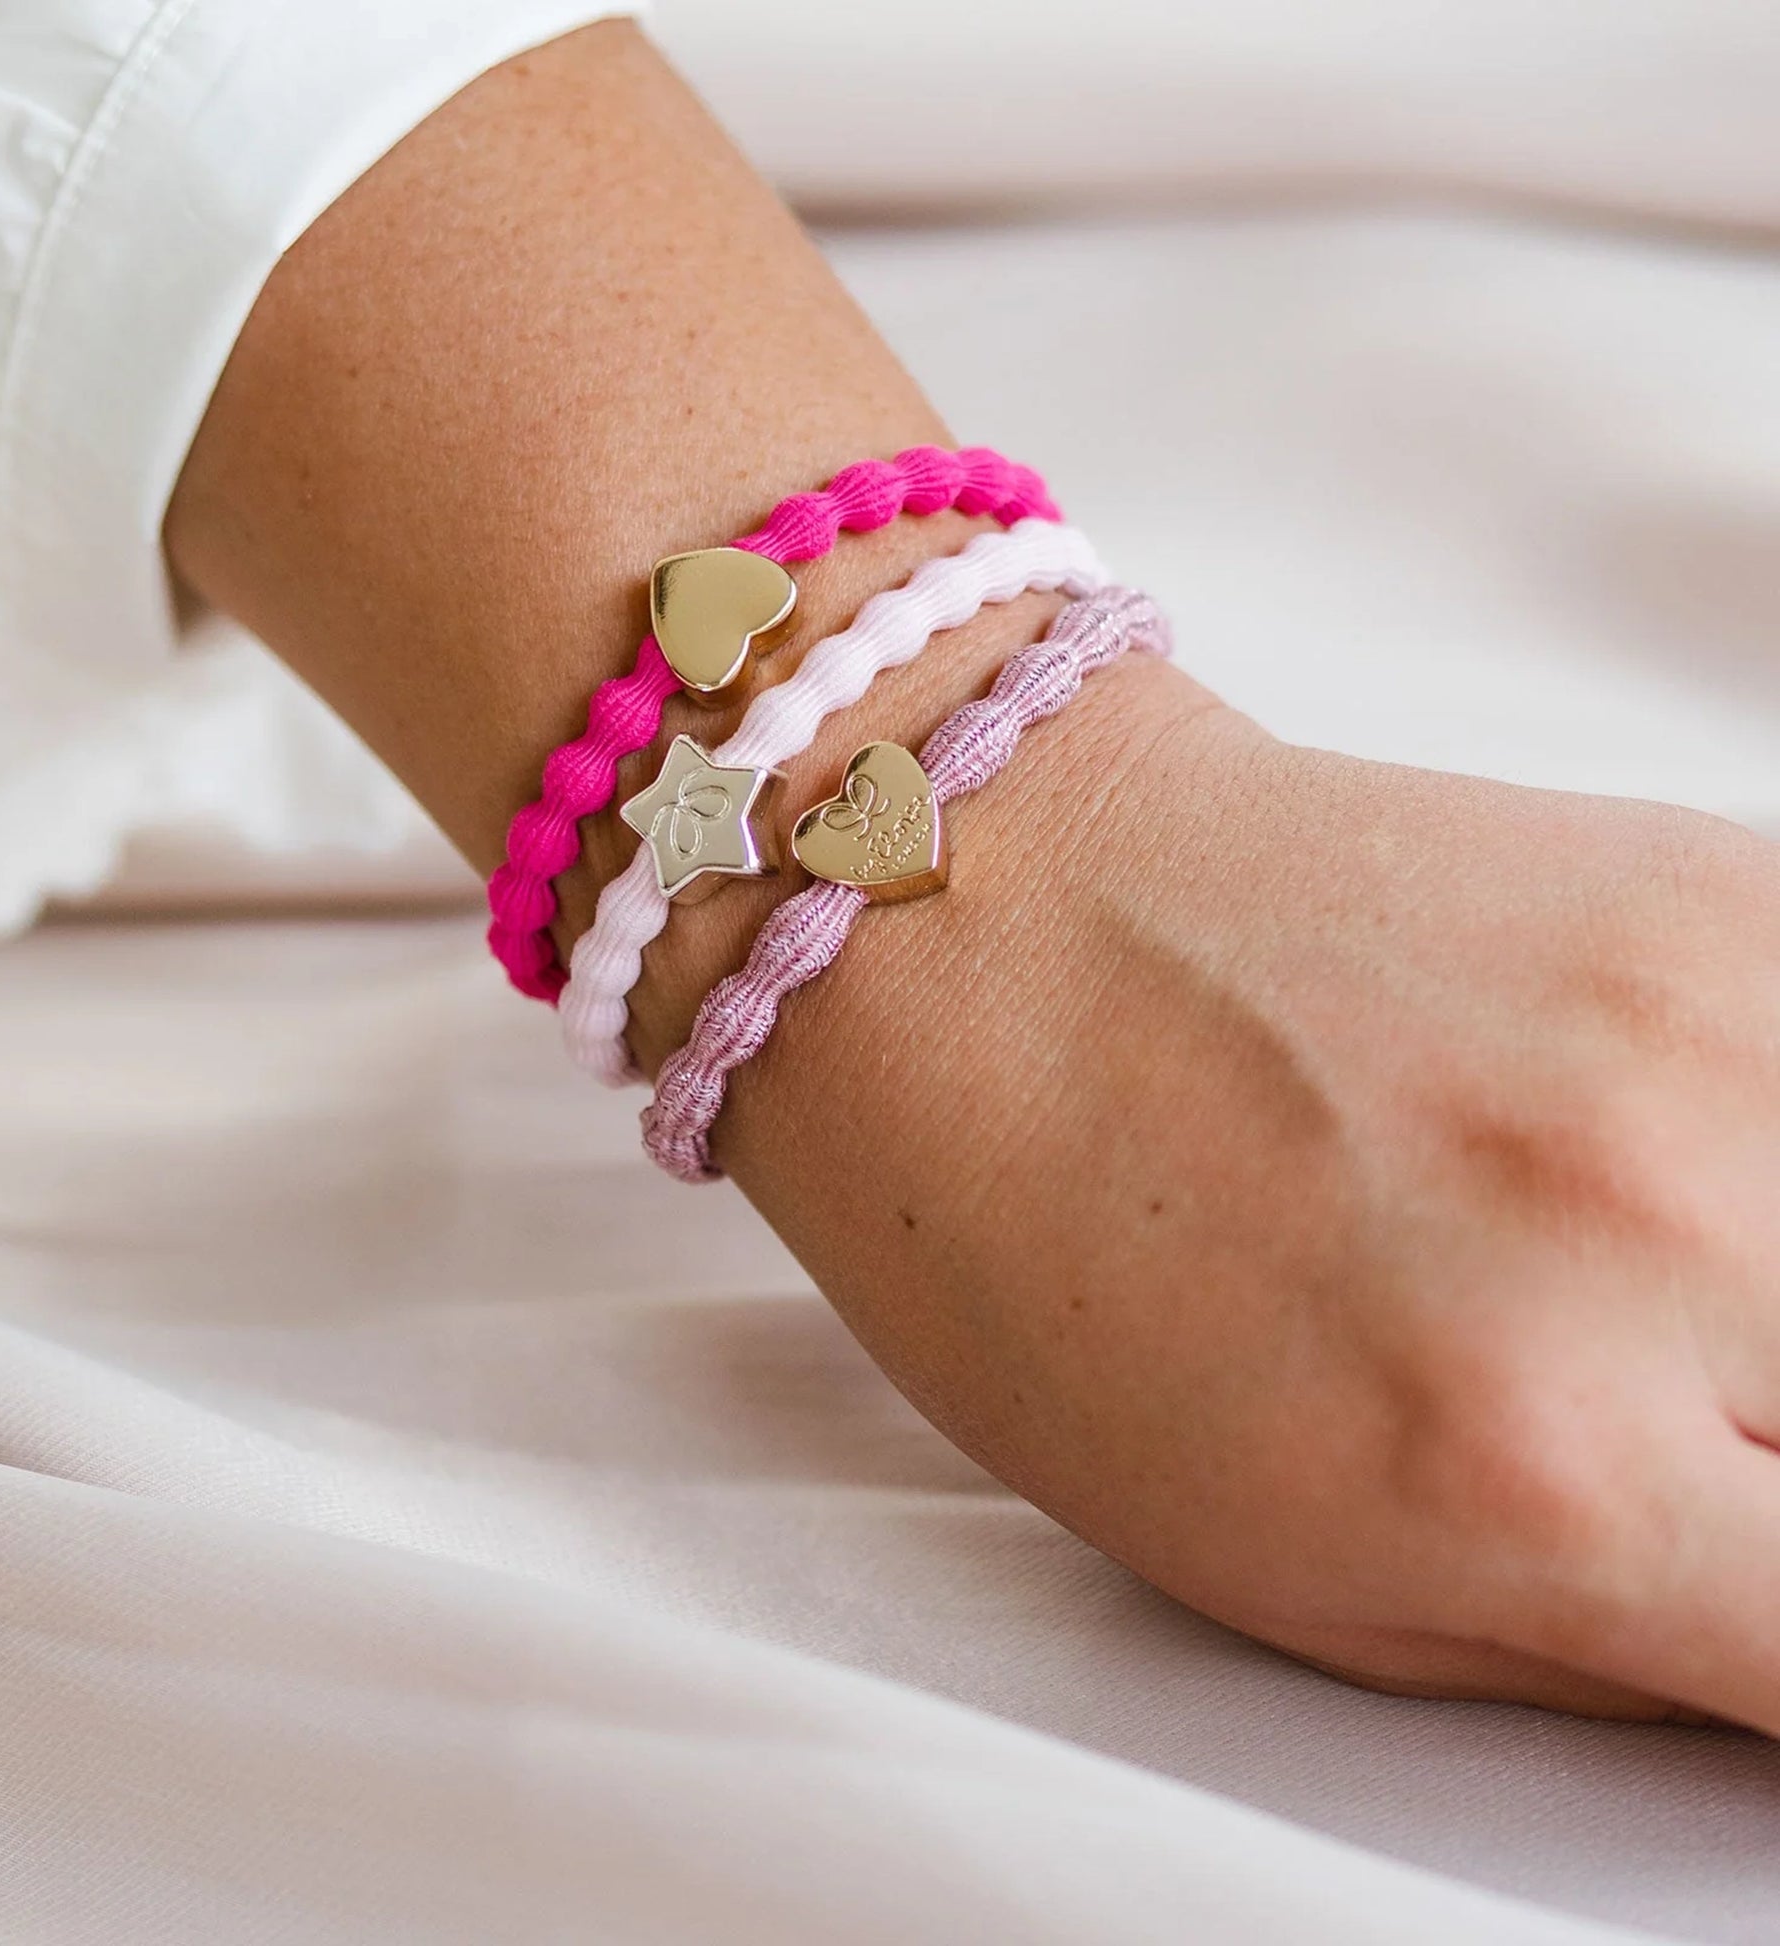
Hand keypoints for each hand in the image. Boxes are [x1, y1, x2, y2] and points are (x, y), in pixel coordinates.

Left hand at [722, 659, 1779, 1730]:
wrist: (983, 931)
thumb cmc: (1054, 1257)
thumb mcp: (1286, 1569)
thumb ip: (1602, 1639)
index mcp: (1541, 1477)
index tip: (1753, 1589)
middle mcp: (1664, 1251)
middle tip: (1695, 1434)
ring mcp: (1712, 1040)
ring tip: (1681, 1303)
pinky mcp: (1718, 891)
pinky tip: (1691, 1158)